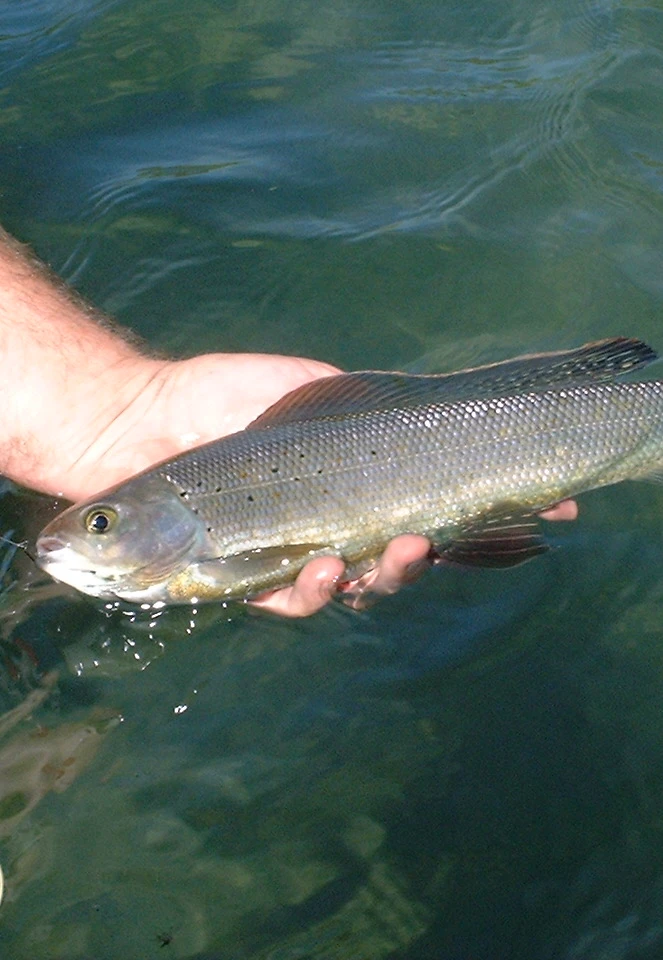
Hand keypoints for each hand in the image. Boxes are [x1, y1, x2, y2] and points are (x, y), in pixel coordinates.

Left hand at [64, 355, 578, 617]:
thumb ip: (367, 407)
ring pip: (358, 589)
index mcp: (358, 488)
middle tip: (442, 537)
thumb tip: (431, 415)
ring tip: (399, 554)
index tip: (551, 508)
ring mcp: (295, 557)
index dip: (489, 517)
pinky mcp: (250, 580)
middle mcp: (335, 529)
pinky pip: (292, 601)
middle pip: (402, 561)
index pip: (433, 507)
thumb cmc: (228, 394)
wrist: (147, 415)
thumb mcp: (314, 388)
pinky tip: (325, 571)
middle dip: (434, 556)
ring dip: (386, 578)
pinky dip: (315, 592)